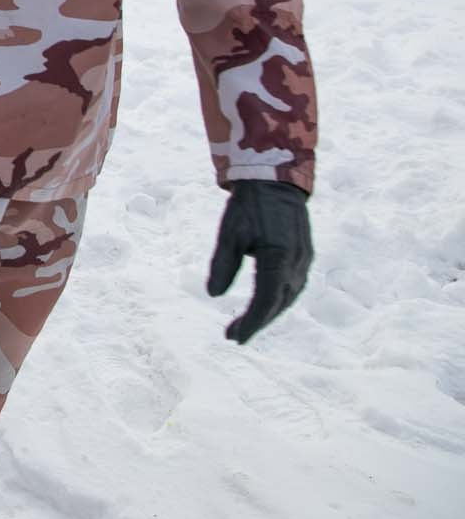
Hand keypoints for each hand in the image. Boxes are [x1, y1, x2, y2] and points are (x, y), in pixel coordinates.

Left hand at [208, 180, 312, 343]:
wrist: (274, 181)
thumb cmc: (248, 205)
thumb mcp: (229, 233)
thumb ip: (222, 265)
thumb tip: (213, 295)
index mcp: (279, 257)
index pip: (265, 301)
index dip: (250, 322)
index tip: (233, 337)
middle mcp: (297, 263)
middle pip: (278, 303)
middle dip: (257, 322)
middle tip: (233, 336)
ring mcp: (304, 260)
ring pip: (288, 297)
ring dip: (268, 313)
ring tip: (246, 325)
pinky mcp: (305, 256)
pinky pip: (293, 286)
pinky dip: (277, 299)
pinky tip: (264, 305)